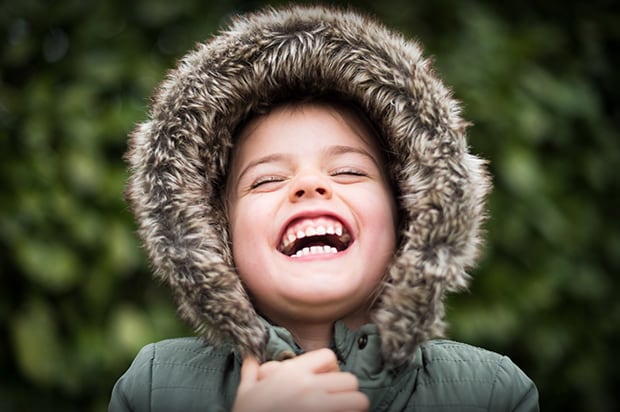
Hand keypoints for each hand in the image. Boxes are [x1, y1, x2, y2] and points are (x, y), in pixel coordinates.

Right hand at [232, 348, 368, 411]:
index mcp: (292, 374)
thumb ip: (251, 372)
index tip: (324, 382)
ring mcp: (320, 409)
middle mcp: (309, 388)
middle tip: (337, 402)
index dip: (331, 368)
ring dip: (353, 408)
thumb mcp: (245, 392)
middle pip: (350, 380)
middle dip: (346, 392)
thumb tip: (249, 359)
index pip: (329, 356)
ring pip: (359, 401)